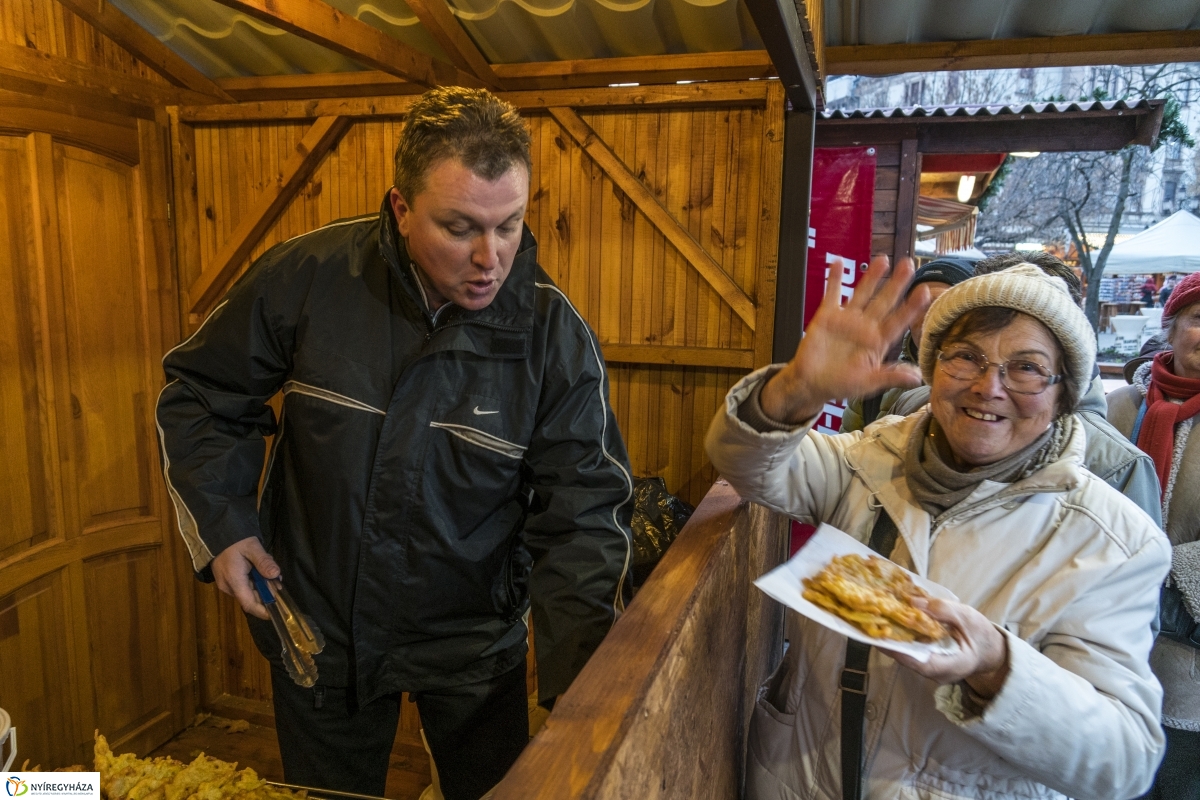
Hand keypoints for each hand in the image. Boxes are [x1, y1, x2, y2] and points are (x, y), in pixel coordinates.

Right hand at [210, 536, 281, 619]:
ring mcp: (227, 585)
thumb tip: (276, 574)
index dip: (263, 611)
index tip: (277, 612)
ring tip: (267, 568)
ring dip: (262, 584)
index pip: (249, 604)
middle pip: (252, 598)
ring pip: (250, 591)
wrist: (218, 534)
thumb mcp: (252, 547)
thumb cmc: (235, 541)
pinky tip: (259, 568)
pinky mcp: (228, 581)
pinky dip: (256, 580)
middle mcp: (229, 587)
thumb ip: (264, 561)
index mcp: (234, 581)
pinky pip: (245, 586)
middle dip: (267, 591)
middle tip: (277, 580)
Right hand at [760, 255, 928, 423]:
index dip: (911, 308)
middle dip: (897, 284)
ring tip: (883, 259)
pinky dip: (834, 279)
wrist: (811, 383)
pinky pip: (832, 294)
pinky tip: (838, 262)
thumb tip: (917, 379)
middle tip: (909, 265)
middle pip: (885, 301)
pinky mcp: (827, 316)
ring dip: (872, 277)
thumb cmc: (840, 384)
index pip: (898, 322)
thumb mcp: (868, 384)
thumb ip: (890, 377)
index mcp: (878, 342)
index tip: (925, 292)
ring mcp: (847, 319)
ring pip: (863, 293)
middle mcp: (866, 327)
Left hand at [881, 597, 1009, 698]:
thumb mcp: (967, 617)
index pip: (919, 662)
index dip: (897, 649)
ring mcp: (930, 670)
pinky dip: (901, 637)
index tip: (878, 636)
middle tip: (871, 620)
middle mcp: (937, 673)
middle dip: (889, 640)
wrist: (991, 649)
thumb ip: (943, 610)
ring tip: (876, 618)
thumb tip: (913, 601)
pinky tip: (890, 622)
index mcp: (951, 666)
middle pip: (907, 659)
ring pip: (907, 655)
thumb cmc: (982, 635)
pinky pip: (910, 651)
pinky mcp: (926, 662)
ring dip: (892, 638)